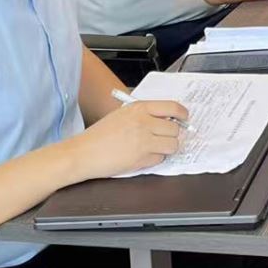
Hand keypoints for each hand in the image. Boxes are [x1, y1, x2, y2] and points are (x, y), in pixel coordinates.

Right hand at [71, 100, 186, 179]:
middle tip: (162, 137)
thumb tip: (167, 118)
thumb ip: (144, 114)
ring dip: (166, 148)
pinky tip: (141, 156)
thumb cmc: (100, 135)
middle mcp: (144, 123)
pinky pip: (160, 159)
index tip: (184, 118)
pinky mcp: (141, 159)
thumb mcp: (123, 115)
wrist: (83, 153)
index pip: (173, 107)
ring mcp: (144, 141)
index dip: (183, 114)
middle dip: (171, 134)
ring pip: (172, 145)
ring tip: (153, 148)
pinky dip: (154, 159)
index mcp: (139, 108)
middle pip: (175, 129)